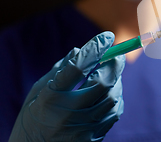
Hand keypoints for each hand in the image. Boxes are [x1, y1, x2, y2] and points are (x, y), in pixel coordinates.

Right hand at [9, 31, 124, 141]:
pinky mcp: (93, 138)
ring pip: (112, 98)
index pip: (77, 68)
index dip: (95, 49)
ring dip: (116, 81)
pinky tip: (110, 93)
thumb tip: (81, 49)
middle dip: (114, 65)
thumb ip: (60, 70)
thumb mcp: (39, 91)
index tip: (107, 36)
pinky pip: (114, 113)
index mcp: (50, 97)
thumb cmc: (35, 115)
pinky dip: (116, 98)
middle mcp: (67, 113)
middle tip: (117, 55)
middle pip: (102, 83)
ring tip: (110, 75)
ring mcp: (82, 127)